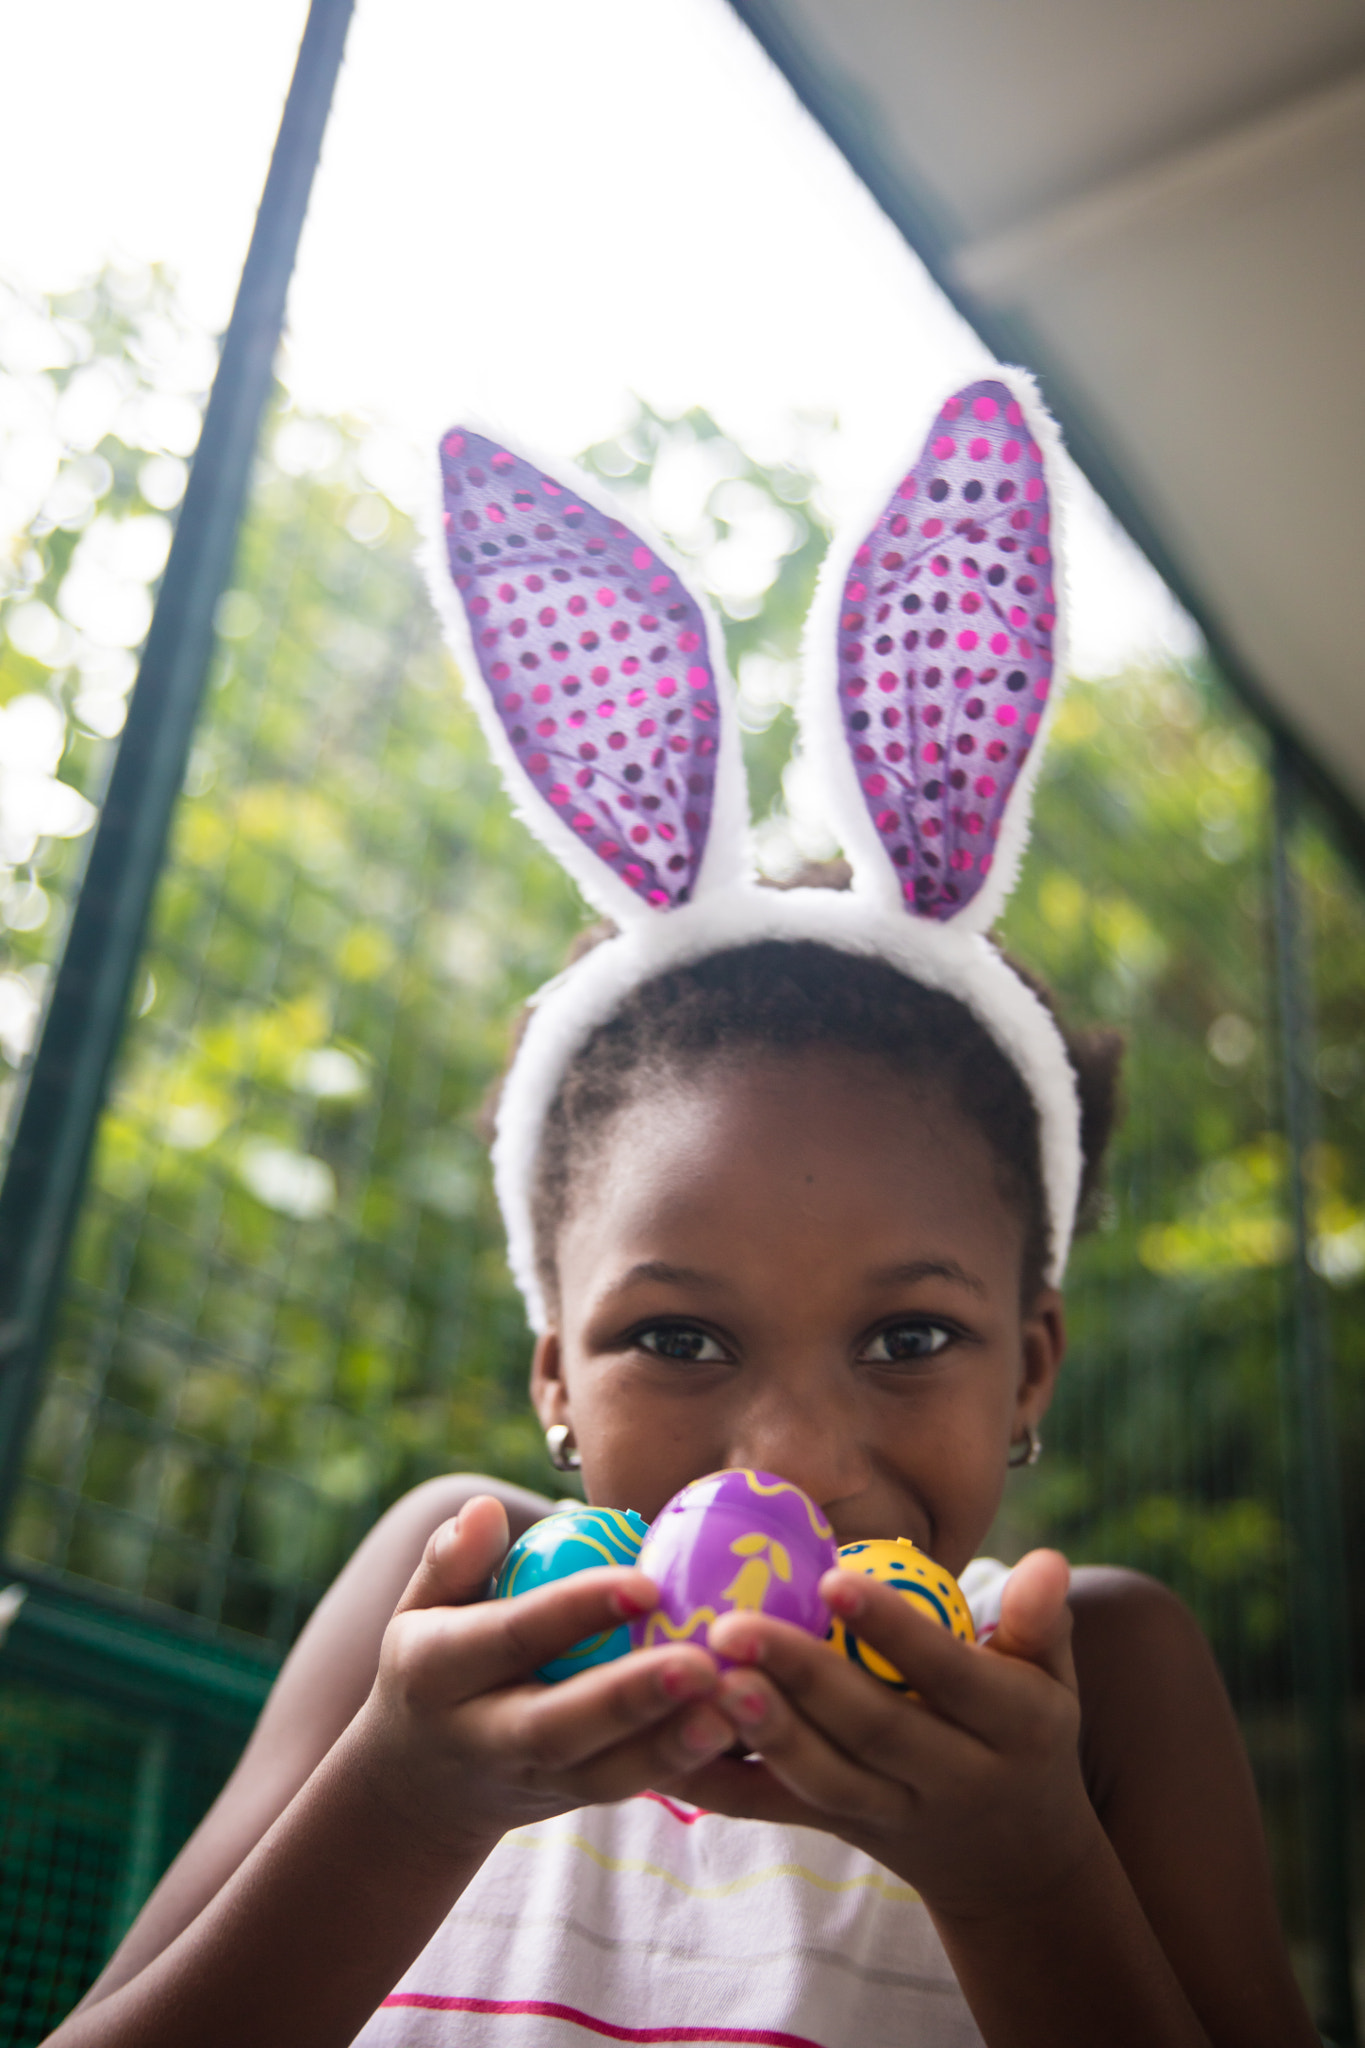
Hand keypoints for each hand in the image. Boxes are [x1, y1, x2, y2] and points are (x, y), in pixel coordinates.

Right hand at [353, 1496, 736, 1860]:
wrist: (420, 1784)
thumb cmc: (435, 1661)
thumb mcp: (420, 1608)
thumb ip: (452, 1561)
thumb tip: (488, 1508)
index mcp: (439, 1672)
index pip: (512, 1636)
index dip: (576, 1610)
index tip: (646, 1582)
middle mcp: (483, 1735)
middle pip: (558, 1726)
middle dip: (631, 1699)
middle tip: (704, 1665)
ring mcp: (529, 1780)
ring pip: (601, 1776)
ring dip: (669, 1747)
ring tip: (733, 1709)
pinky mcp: (570, 1802)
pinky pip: (627, 1788)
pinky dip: (681, 1766)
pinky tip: (739, 1735)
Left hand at [686, 1549, 1101, 1918]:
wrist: (1019, 1864)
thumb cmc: (1030, 1735)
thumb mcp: (1055, 1681)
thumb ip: (1042, 1620)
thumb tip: (1046, 1558)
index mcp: (1011, 1729)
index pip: (948, 1675)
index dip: (893, 1629)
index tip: (835, 1577)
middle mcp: (952, 1777)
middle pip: (873, 1730)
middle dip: (802, 1679)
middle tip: (735, 1626)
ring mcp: (894, 1813)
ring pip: (824, 1779)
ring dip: (762, 1732)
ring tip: (706, 1678)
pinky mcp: (844, 1831)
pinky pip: (779, 1810)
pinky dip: (721, 1785)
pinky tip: (666, 1746)